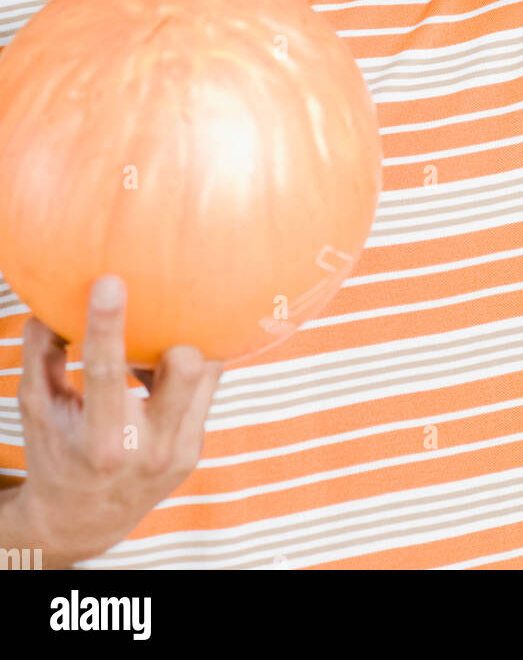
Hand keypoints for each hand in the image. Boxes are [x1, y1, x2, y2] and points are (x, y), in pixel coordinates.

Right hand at [15, 275, 222, 566]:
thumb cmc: (55, 453)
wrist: (84, 520)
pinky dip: (188, 368)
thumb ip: (40, 355)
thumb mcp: (36, 410)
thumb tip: (51, 304)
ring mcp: (179, 450)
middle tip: (159, 310)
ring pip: (206, 373)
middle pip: (185, 371)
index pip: (106, 373)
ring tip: (158, 334)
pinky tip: (164, 358)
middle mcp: (148, 448)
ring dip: (182, 346)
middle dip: (176, 334)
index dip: (108, 324)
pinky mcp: (195, 449)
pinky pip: (207, 388)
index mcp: (101, 441)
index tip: (109, 281)